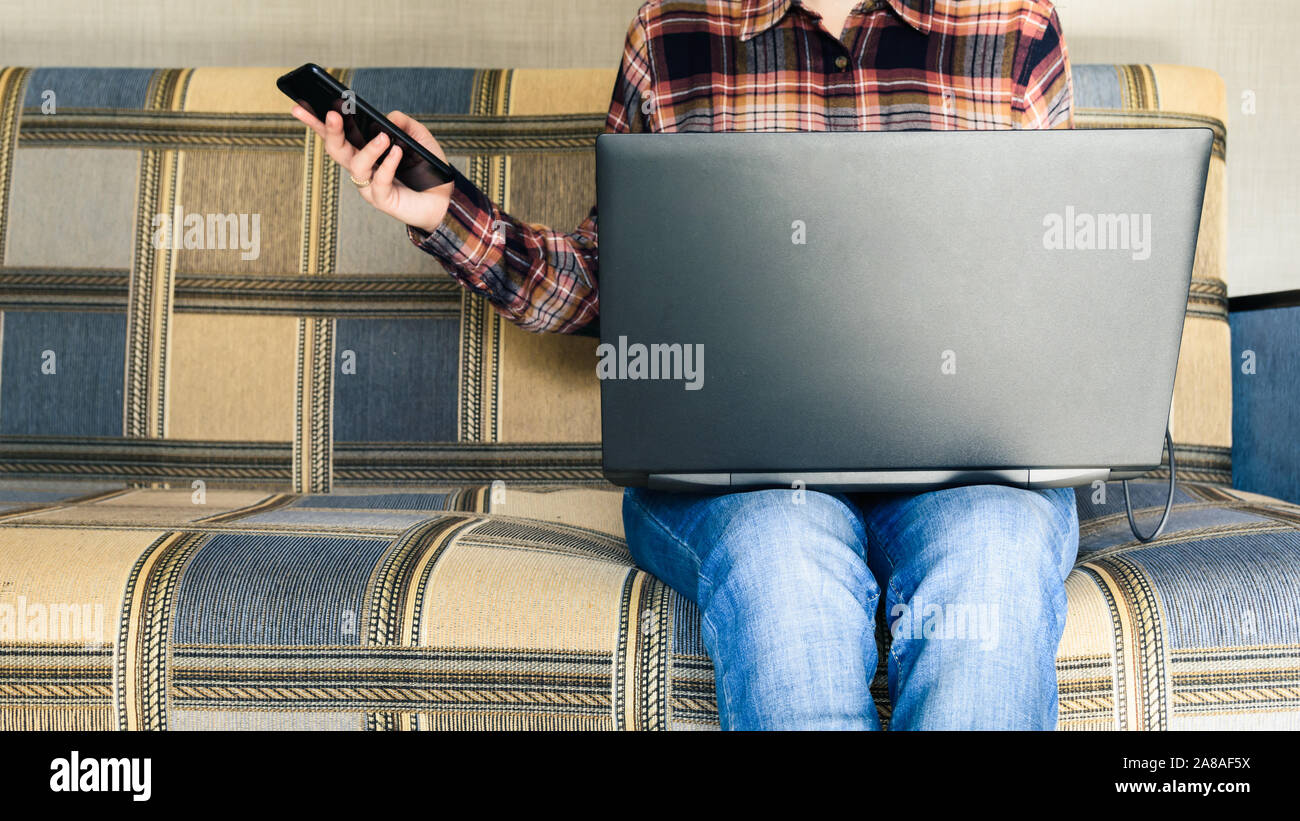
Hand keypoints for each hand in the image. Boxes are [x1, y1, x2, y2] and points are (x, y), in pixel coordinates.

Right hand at [290, 105, 454, 232]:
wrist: (444, 200)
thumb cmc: (427, 169)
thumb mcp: (419, 139)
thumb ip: (405, 124)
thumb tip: (388, 117)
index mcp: (362, 151)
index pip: (335, 135)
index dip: (315, 122)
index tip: (300, 105)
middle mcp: (361, 168)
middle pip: (336, 149)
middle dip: (331, 131)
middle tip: (334, 114)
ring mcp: (369, 186)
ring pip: (356, 166)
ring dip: (368, 149)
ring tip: (384, 138)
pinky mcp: (383, 200)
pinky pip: (379, 181)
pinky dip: (388, 165)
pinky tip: (397, 152)